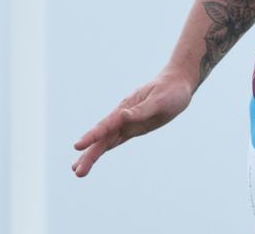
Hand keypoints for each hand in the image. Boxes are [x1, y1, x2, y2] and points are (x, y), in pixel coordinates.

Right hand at [71, 67, 193, 176]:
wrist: (178, 83)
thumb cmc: (170, 90)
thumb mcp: (159, 101)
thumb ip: (141, 110)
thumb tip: (122, 115)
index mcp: (126, 108)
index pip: (106, 125)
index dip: (92, 136)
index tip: (77, 146)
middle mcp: (123, 116)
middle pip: (102, 138)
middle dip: (89, 154)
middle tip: (76, 171)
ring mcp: (127, 122)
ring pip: (106, 141)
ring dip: (92, 155)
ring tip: (77, 171)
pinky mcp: (133, 128)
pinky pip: (115, 140)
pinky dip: (103, 148)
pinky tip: (93, 156)